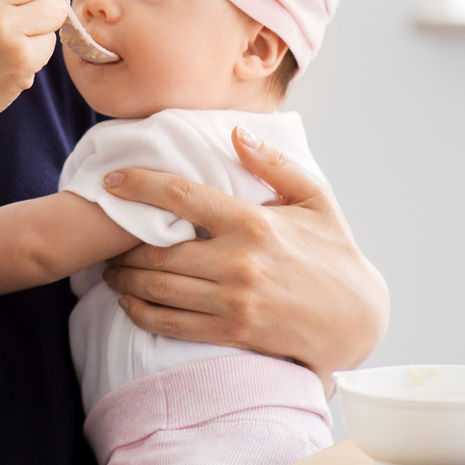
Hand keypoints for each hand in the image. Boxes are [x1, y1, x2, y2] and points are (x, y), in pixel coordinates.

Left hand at [101, 125, 388, 379]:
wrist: (357, 319)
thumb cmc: (335, 254)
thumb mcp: (316, 200)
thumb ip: (274, 164)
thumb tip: (236, 131)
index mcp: (253, 223)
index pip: (182, 197)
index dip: (139, 186)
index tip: (113, 181)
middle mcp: (238, 262)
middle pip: (158, 251)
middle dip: (122, 245)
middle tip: (107, 238)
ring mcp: (233, 301)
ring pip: (159, 289)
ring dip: (125, 280)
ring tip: (112, 271)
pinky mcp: (233, 332)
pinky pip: (173, 325)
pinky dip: (143, 314)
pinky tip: (130, 304)